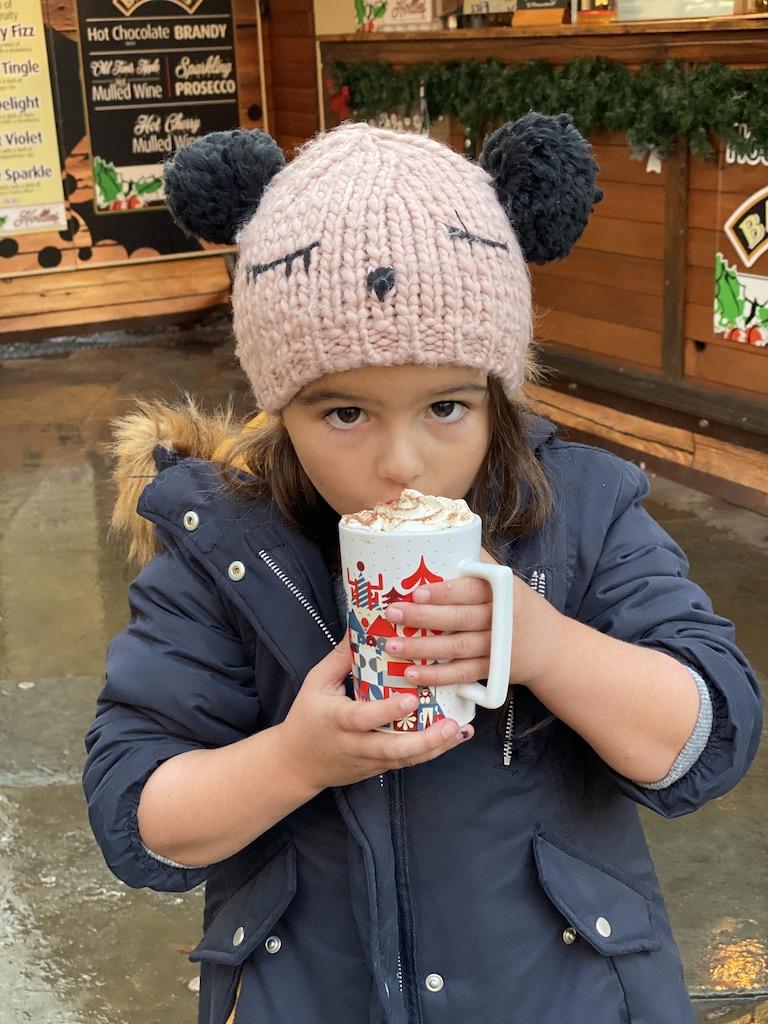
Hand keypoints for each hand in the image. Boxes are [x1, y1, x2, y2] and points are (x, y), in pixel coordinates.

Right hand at [279, 641, 473, 790]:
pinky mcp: (378, 768)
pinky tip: (454, 738)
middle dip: (425, 740)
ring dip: (436, 747)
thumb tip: (360, 625)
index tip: (412, 698)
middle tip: (451, 723)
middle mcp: (356, 744)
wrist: (297, 764)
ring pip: (406, 759)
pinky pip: (407, 762)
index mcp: (338, 720)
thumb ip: (340, 657)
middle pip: (393, 749)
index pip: (364, 718)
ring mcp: (369, 760)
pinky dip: (432, 752)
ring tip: (461, 730)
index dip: (388, 711)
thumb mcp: (316, 682)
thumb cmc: (306, 716)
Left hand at [381, 550, 561, 687]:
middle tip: (392, 613)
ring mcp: (497, 648)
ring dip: (422, 649)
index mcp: (502, 592)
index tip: (417, 591)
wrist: (552, 647)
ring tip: (392, 645)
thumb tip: (442, 534)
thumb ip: (479, 562)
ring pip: (456, 649)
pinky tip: (411, 674)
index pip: (471, 589)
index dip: (445, 592)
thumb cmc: (519, 606)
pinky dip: (437, 676)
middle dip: (423, 617)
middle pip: (459, 619)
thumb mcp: (508, 580)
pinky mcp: (493, 671)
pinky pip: (462, 674)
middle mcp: (500, 620)